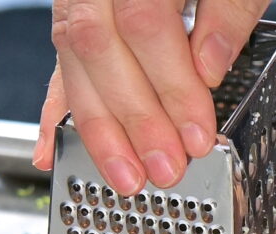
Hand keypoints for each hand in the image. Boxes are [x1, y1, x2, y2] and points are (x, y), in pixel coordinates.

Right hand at [35, 0, 269, 193]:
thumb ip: (228, 8)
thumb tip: (208, 69)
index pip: (144, 21)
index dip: (171, 84)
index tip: (198, 131)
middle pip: (97, 45)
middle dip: (133, 117)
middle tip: (165, 167)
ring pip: (70, 56)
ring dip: (97, 126)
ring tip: (124, 176)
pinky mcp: (75, 11)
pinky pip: (61, 59)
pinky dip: (57, 109)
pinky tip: (48, 152)